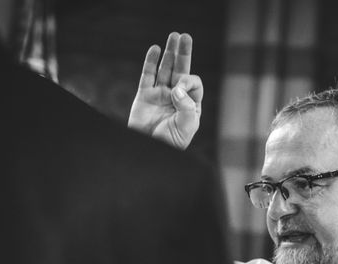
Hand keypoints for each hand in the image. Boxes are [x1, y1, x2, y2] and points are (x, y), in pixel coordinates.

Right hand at [128, 32, 202, 149]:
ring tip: (174, 36)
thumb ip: (186, 108)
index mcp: (191, 106)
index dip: (188, 81)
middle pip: (181, 71)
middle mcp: (176, 98)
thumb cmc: (171, 144)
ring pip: (165, 70)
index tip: (177, 90)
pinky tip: (155, 49)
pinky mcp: (144, 96)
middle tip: (184, 37)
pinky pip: (148, 75)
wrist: (149, 152)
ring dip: (169, 53)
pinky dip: (151, 62)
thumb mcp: (186, 128)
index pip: (193, 85)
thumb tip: (176, 89)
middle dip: (183, 54)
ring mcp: (160, 95)